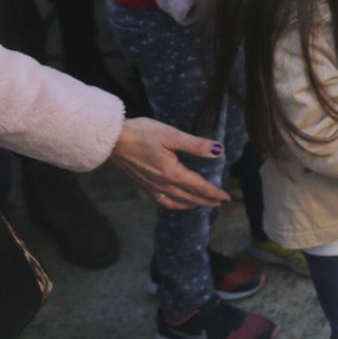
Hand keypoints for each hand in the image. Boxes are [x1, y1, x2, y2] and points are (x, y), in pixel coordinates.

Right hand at [108, 118, 230, 208]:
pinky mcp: (140, 185)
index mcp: (172, 173)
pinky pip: (159, 201)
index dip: (214, 192)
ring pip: (174, 203)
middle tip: (219, 203)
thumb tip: (219, 151)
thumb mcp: (171, 135)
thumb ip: (196, 145)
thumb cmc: (141, 133)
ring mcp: (149, 187)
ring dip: (189, 205)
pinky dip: (172, 204)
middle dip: (205, 201)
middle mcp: (161, 184)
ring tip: (199, 204)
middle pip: (188, 198)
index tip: (226, 197)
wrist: (110, 140)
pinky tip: (173, 200)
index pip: (198, 186)